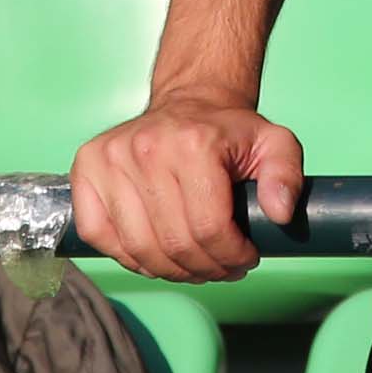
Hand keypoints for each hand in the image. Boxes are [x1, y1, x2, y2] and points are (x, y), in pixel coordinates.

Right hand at [70, 93, 305, 282]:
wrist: (189, 102)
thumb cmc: (229, 132)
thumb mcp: (275, 144)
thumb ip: (286, 176)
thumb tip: (279, 212)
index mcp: (193, 144)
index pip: (209, 228)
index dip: (231, 256)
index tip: (244, 257)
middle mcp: (145, 148)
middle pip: (174, 244)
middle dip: (206, 268)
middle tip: (221, 267)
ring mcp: (109, 158)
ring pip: (137, 248)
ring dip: (169, 270)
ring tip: (192, 264)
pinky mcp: (85, 169)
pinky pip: (98, 235)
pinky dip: (127, 255)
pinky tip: (154, 252)